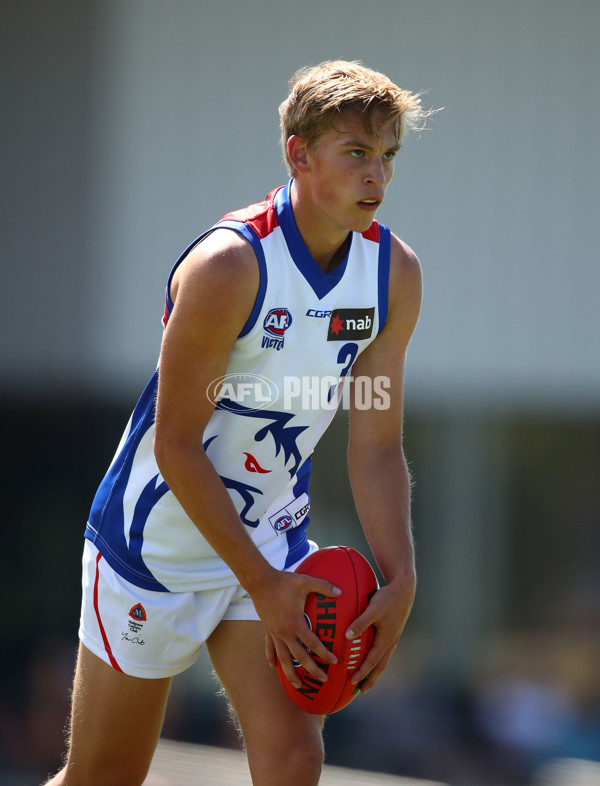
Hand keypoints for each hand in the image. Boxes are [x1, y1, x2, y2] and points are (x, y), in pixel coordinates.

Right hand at [251, 568, 341, 688]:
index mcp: (296, 623)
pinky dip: (272, 658)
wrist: (260, 581)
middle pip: (300, 657)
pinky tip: (273, 667)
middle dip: (312, 670)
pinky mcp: (267, 630)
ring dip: (290, 673)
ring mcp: (275, 633)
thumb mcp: (305, 582)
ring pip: (283, 658)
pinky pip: (270, 648)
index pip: (313, 644)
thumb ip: (323, 586)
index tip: (334, 662)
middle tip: (323, 679)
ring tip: (298, 686)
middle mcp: (285, 632)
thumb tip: (341, 591)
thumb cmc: (284, 582)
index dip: (324, 654)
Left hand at [345, 580, 414, 692]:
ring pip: (382, 658)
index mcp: (386, 639)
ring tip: (366, 678)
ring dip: (374, 670)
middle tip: (361, 691)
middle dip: (371, 679)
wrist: (404, 589)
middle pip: (380, 665)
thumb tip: (347, 636)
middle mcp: (390, 641)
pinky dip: (376, 657)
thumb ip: (361, 622)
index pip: (373, 661)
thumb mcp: (373, 609)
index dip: (363, 672)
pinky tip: (370, 655)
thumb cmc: (388, 598)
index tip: (353, 682)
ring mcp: (392, 637)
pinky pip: (383, 649)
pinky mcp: (391, 631)